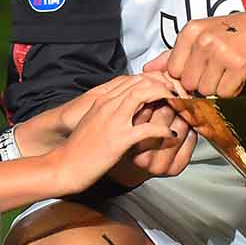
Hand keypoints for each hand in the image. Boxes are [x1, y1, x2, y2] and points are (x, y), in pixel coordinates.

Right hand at [52, 74, 191, 194]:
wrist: (64, 165)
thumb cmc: (81, 148)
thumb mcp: (96, 121)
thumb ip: (113, 111)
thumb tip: (135, 109)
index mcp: (104, 99)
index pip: (134, 79)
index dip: (155, 80)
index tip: (169, 88)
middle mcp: (109, 104)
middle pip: (142, 82)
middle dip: (165, 85)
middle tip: (180, 95)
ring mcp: (114, 120)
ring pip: (145, 96)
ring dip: (166, 100)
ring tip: (179, 108)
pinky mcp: (119, 139)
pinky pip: (148, 128)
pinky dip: (164, 130)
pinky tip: (172, 135)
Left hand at [146, 2, 245, 96]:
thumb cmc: (236, 31)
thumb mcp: (202, 35)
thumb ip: (173, 54)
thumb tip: (148, 68)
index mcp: (191, 31)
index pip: (173, 71)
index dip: (187, 75)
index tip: (202, 67)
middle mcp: (203, 40)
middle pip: (189, 83)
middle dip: (203, 82)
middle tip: (219, 68)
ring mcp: (221, 52)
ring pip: (206, 91)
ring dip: (219, 86)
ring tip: (229, 70)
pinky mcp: (239, 65)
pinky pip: (225, 93)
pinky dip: (233, 89)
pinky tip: (239, 74)